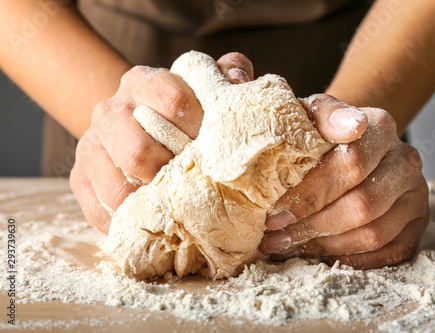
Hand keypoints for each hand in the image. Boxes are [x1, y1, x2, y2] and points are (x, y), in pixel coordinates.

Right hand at [70, 53, 253, 233]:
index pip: (175, 103)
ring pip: (116, 188)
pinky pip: (100, 211)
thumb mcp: (202, 86)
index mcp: (144, 82)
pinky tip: (152, 222)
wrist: (132, 123)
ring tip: (176, 210)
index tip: (219, 148)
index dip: (202, 130)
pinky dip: (129, 223)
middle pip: (139, 151)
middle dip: (172, 176)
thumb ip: (225, 74)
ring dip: (150, 205)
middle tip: (197, 186)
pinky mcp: (79, 177)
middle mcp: (111, 110)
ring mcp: (90, 146)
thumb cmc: (178, 110)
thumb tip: (239, 79)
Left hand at [259, 95, 428, 268]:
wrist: (349, 146)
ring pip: (374, 234)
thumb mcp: (312, 115)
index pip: (352, 164)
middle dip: (313, 225)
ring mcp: (416, 194)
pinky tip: (319, 252)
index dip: (310, 195)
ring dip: (326, 245)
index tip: (275, 213)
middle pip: (363, 204)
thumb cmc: (321, 136)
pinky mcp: (417, 223)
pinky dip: (350, 259)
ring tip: (290, 245)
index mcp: (380, 128)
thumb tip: (351, 126)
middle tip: (275, 237)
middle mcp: (405, 160)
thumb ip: (324, 114)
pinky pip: (389, 253)